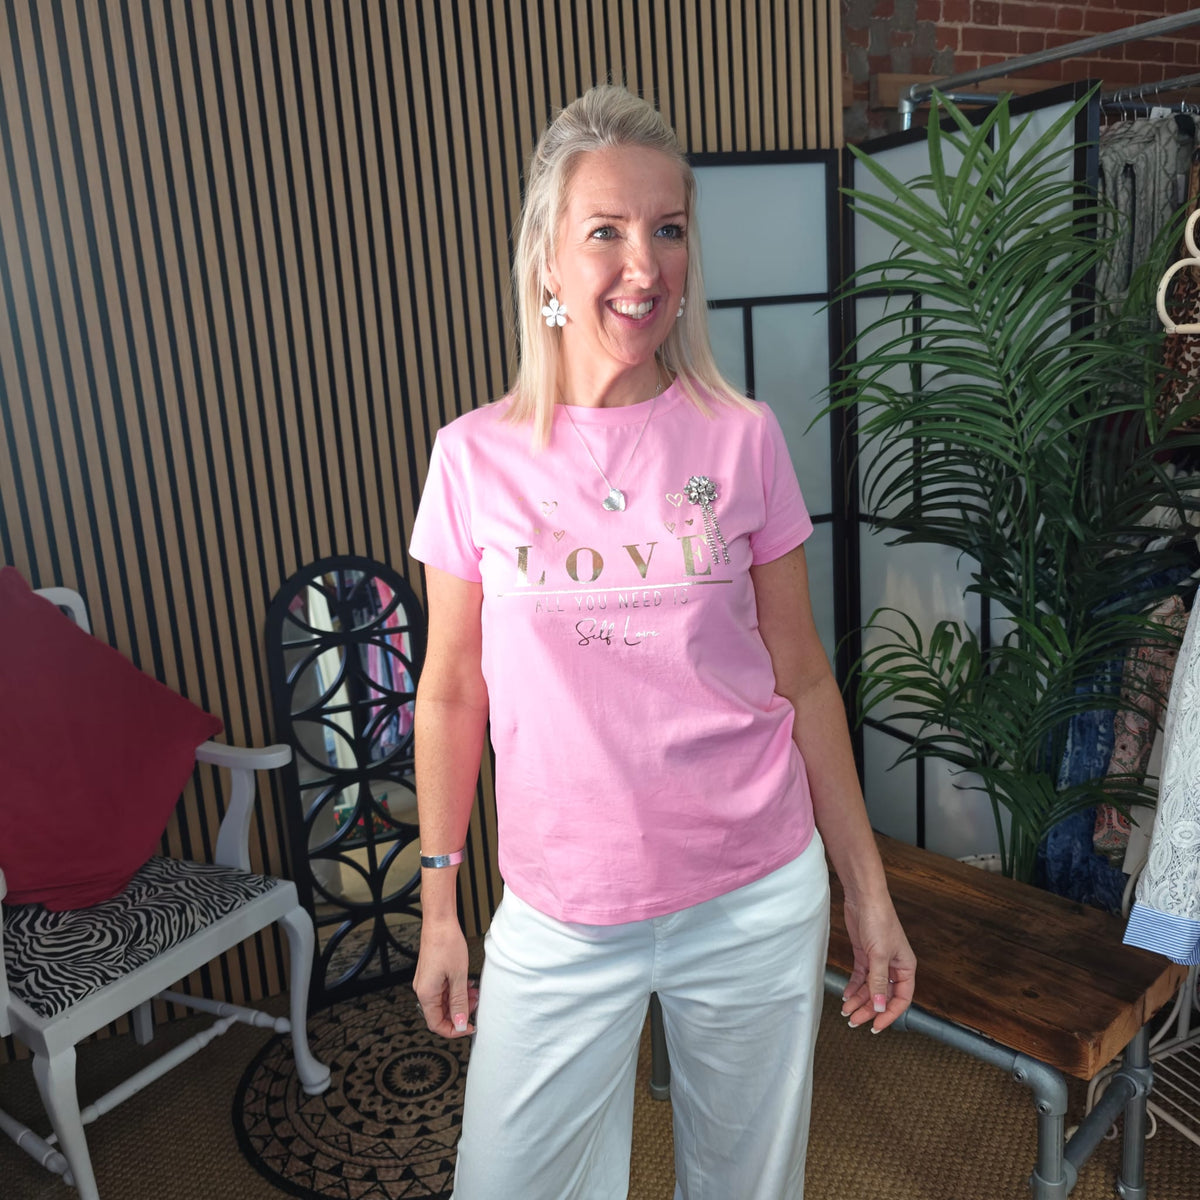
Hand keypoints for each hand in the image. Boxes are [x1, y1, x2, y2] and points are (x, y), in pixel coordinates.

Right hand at [413, 918, 476, 1038]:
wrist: (439, 922)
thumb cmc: (446, 943)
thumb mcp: (458, 976)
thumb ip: (459, 1002)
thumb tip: (461, 1023)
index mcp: (426, 993)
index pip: (436, 1024)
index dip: (453, 1030)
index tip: (469, 1027)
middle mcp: (422, 990)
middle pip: (440, 1014)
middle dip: (459, 1013)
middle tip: (475, 1004)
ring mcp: (426, 982)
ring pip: (443, 1002)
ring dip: (459, 1001)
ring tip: (473, 993)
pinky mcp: (430, 975)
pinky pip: (442, 991)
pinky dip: (455, 991)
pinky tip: (466, 984)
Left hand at [839, 892, 915, 1033]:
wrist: (863, 897)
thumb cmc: (879, 919)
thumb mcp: (879, 955)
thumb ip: (878, 982)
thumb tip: (879, 1006)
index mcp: (906, 967)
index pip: (901, 999)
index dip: (889, 1014)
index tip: (876, 1025)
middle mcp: (893, 966)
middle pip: (883, 995)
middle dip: (869, 1009)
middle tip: (855, 1020)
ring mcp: (878, 960)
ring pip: (870, 988)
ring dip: (859, 1000)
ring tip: (847, 1011)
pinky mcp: (865, 954)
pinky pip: (861, 977)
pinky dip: (854, 987)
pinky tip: (847, 995)